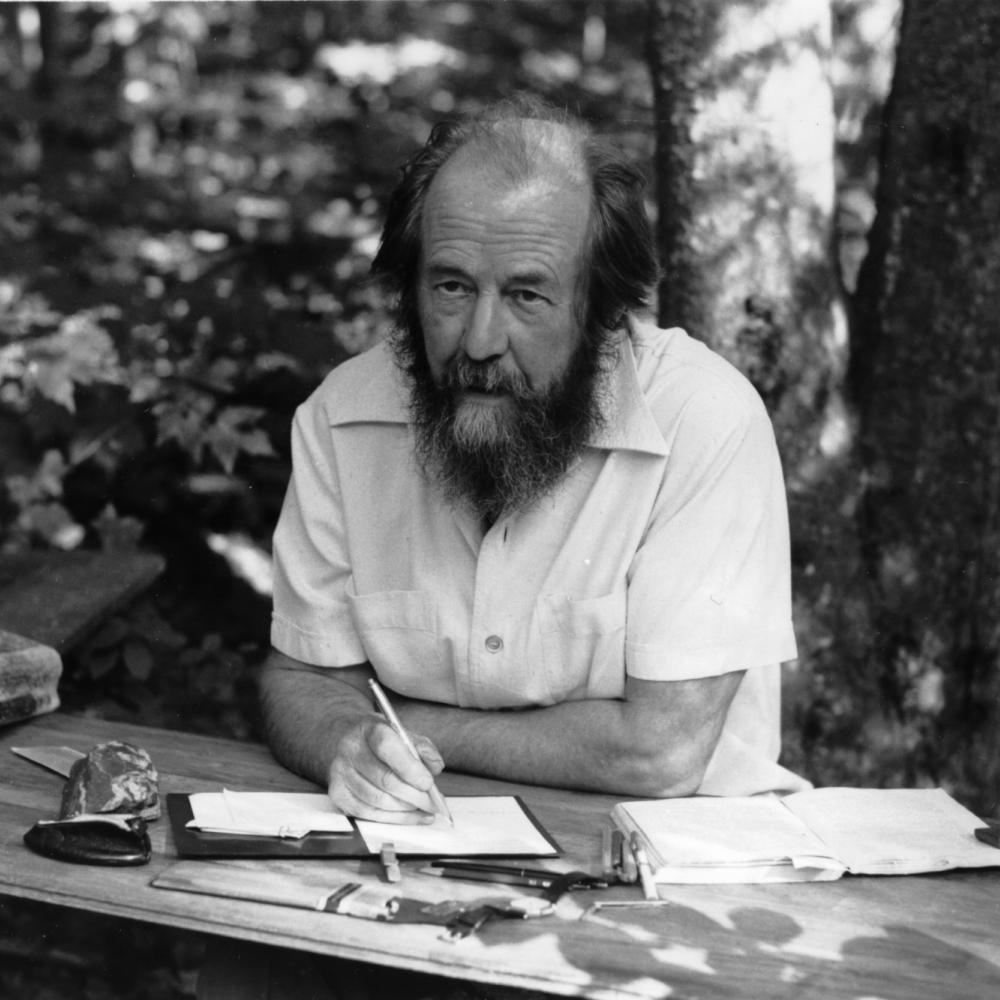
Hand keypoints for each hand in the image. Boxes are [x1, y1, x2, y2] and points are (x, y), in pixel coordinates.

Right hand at [327, 716, 444, 822]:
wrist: (347, 741)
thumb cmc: (380, 741)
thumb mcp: (403, 734)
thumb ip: (422, 748)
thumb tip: (435, 768)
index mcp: (369, 729)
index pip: (388, 748)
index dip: (410, 769)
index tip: (428, 783)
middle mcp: (350, 750)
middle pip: (384, 779)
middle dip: (414, 796)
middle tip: (433, 803)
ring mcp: (340, 773)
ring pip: (377, 800)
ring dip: (405, 809)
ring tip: (424, 809)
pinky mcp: (337, 794)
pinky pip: (368, 814)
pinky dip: (393, 819)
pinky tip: (410, 816)